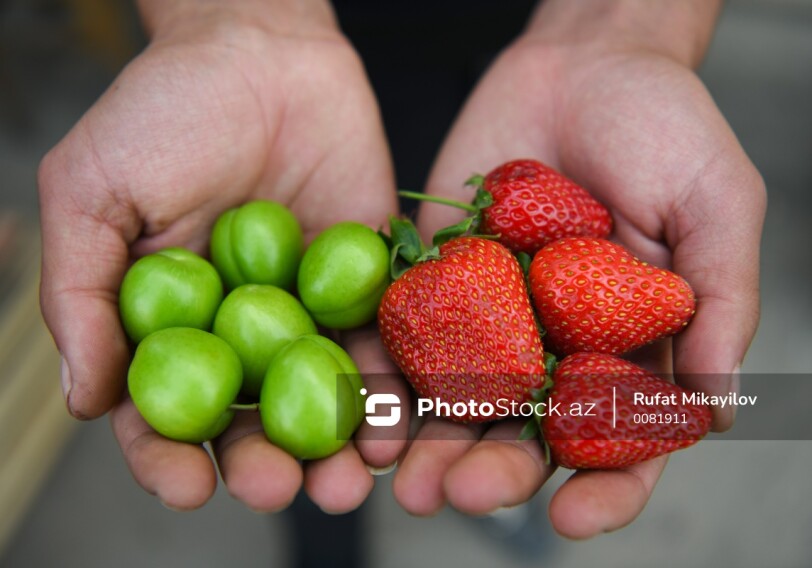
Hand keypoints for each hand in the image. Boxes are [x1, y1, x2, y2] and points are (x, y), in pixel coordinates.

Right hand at [38, 0, 397, 511]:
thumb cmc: (166, 110)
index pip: (161, 409)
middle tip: (281, 488)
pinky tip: (395, 426)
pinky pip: (378, 345)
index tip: (188, 486)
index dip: (168, 457)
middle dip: (264, 464)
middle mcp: (239, 330)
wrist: (262, 49)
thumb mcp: (92, 193)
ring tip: (348, 480)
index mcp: (168, 321)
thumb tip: (86, 399)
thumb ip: (83, 294)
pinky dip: (387, 390)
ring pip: (319, 399)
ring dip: (334, 449)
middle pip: (249, 420)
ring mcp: (305, 311)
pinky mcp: (363, 284)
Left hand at [395, 0, 765, 537]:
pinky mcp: (442, 278)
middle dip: (498, 471)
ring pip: (463, 400)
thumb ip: (722, 301)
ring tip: (404, 480)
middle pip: (529, 433)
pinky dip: (392, 375)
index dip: (605, 488)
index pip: (624, 440)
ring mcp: (496, 315)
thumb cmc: (664, 127)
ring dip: (433, 444)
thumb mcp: (716, 204)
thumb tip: (715, 406)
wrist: (582, 62)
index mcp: (632, 345)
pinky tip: (371, 409)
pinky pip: (414, 333)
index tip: (574, 518)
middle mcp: (560, 344)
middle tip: (464, 493)